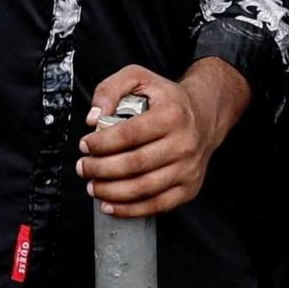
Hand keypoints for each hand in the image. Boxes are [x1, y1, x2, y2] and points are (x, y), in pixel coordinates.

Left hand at [80, 63, 219, 217]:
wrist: (205, 117)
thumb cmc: (167, 100)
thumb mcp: (139, 78)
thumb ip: (110, 89)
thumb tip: (93, 118)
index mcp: (172, 115)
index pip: (130, 134)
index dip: (102, 143)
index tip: (85, 145)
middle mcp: (184, 143)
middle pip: (134, 164)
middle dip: (100, 169)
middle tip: (83, 167)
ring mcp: (188, 169)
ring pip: (143, 188)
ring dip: (111, 191)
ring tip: (92, 186)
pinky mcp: (189, 189)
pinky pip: (156, 205)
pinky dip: (130, 210)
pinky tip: (110, 204)